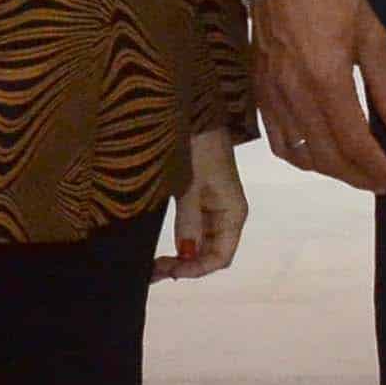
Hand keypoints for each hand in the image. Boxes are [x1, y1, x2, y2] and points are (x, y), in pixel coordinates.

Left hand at [157, 129, 247, 278]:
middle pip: (211, 254)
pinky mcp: (200, 198)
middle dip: (186, 267)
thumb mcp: (190, 185)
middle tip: (153, 271)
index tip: (168, 271)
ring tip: (154, 265)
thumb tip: (185, 255)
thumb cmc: (198, 146)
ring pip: (201, 244)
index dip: (196, 270)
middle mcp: (227, 214)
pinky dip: (180, 242)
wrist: (195, 112)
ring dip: (181, 257)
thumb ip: (188, 221)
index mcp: (233, 213)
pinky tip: (163, 247)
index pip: (220, 257)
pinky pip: (194, 230)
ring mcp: (214, 207)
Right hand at [249, 0, 385, 191]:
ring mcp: (272, 96)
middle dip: (358, 177)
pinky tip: (319, 155)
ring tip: (355, 171)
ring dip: (330, 171)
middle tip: (381, 182)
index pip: (354, 142)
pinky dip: (301, 157)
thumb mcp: (372, 36)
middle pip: (327, 157)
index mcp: (327, 80)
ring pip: (301, 154)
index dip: (376, 167)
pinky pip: (278, 141)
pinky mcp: (259, 93)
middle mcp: (296, 95)